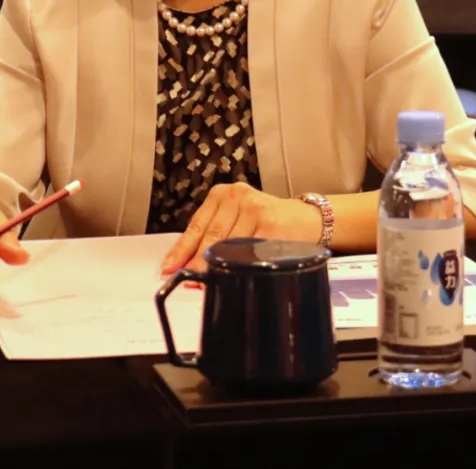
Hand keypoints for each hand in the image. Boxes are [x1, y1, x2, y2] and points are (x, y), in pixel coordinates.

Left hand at [161, 183, 322, 274]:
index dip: (182, 249)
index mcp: (223, 193)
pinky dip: (239, 266)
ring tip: (207, 282)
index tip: (170, 267)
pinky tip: (234, 275)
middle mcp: (237, 196)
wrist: (305, 218)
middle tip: (187, 280)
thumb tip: (189, 263)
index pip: (197, 225)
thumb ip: (215, 233)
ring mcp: (255, 209)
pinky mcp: (271, 225)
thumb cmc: (267, 220)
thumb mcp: (237, 216)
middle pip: (210, 237)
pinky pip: (249, 251)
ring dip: (217, 268)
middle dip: (197, 262)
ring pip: (228, 246)